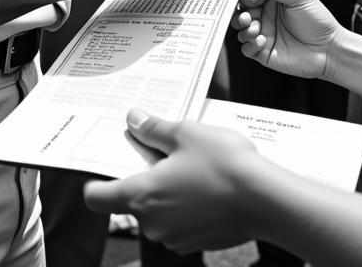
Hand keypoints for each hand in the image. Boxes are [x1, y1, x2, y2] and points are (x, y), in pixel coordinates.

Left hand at [83, 109, 262, 253]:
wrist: (266, 202)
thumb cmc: (224, 165)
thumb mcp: (185, 133)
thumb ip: (154, 129)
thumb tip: (134, 119)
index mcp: (142, 195)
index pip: (97, 198)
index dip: (95, 182)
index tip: (101, 169)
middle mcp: (153, 223)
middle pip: (132, 201)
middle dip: (144, 178)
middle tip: (164, 153)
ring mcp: (175, 237)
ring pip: (158, 212)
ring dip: (167, 192)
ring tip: (191, 166)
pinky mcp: (197, 243)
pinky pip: (180, 222)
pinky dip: (186, 205)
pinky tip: (206, 185)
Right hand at [233, 0, 340, 79]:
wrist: (329, 50)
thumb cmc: (318, 21)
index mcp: (272, 0)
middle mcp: (266, 16)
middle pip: (241, 12)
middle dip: (240, 13)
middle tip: (248, 15)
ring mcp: (264, 34)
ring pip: (241, 30)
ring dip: (244, 28)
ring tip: (256, 28)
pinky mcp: (264, 53)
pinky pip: (246, 49)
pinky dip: (250, 45)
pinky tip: (262, 41)